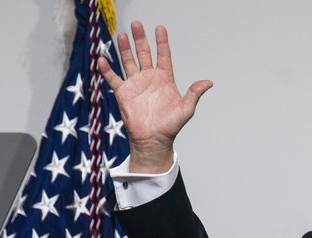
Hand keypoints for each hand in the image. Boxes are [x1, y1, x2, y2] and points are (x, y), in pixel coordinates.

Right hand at [98, 22, 212, 172]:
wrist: (154, 139)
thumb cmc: (171, 125)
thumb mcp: (186, 109)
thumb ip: (194, 93)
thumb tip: (209, 82)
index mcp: (165, 79)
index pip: (163, 55)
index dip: (162, 42)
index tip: (160, 28)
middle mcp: (149, 78)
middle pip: (143, 53)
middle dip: (140, 39)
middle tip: (136, 24)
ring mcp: (136, 84)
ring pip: (128, 61)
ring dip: (125, 48)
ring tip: (122, 35)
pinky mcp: (123, 93)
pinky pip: (113, 78)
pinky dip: (107, 69)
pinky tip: (102, 58)